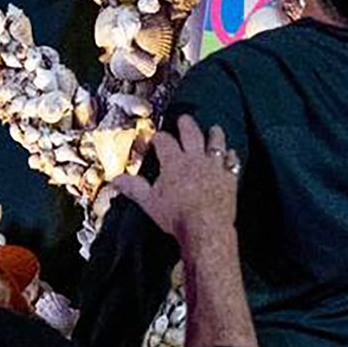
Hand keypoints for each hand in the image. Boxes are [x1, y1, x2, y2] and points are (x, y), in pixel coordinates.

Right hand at [112, 115, 238, 249]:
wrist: (206, 227)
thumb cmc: (175, 215)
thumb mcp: (149, 202)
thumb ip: (134, 188)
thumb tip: (115, 179)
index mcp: (174, 161)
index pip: (164, 141)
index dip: (158, 137)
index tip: (155, 138)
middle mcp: (194, 158)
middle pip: (191, 133)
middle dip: (186, 124)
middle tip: (184, 119)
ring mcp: (214, 166)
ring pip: (216, 143)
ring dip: (214, 134)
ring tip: (214, 128)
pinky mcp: (229, 177)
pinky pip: (232, 161)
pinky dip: (230, 156)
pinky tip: (231, 154)